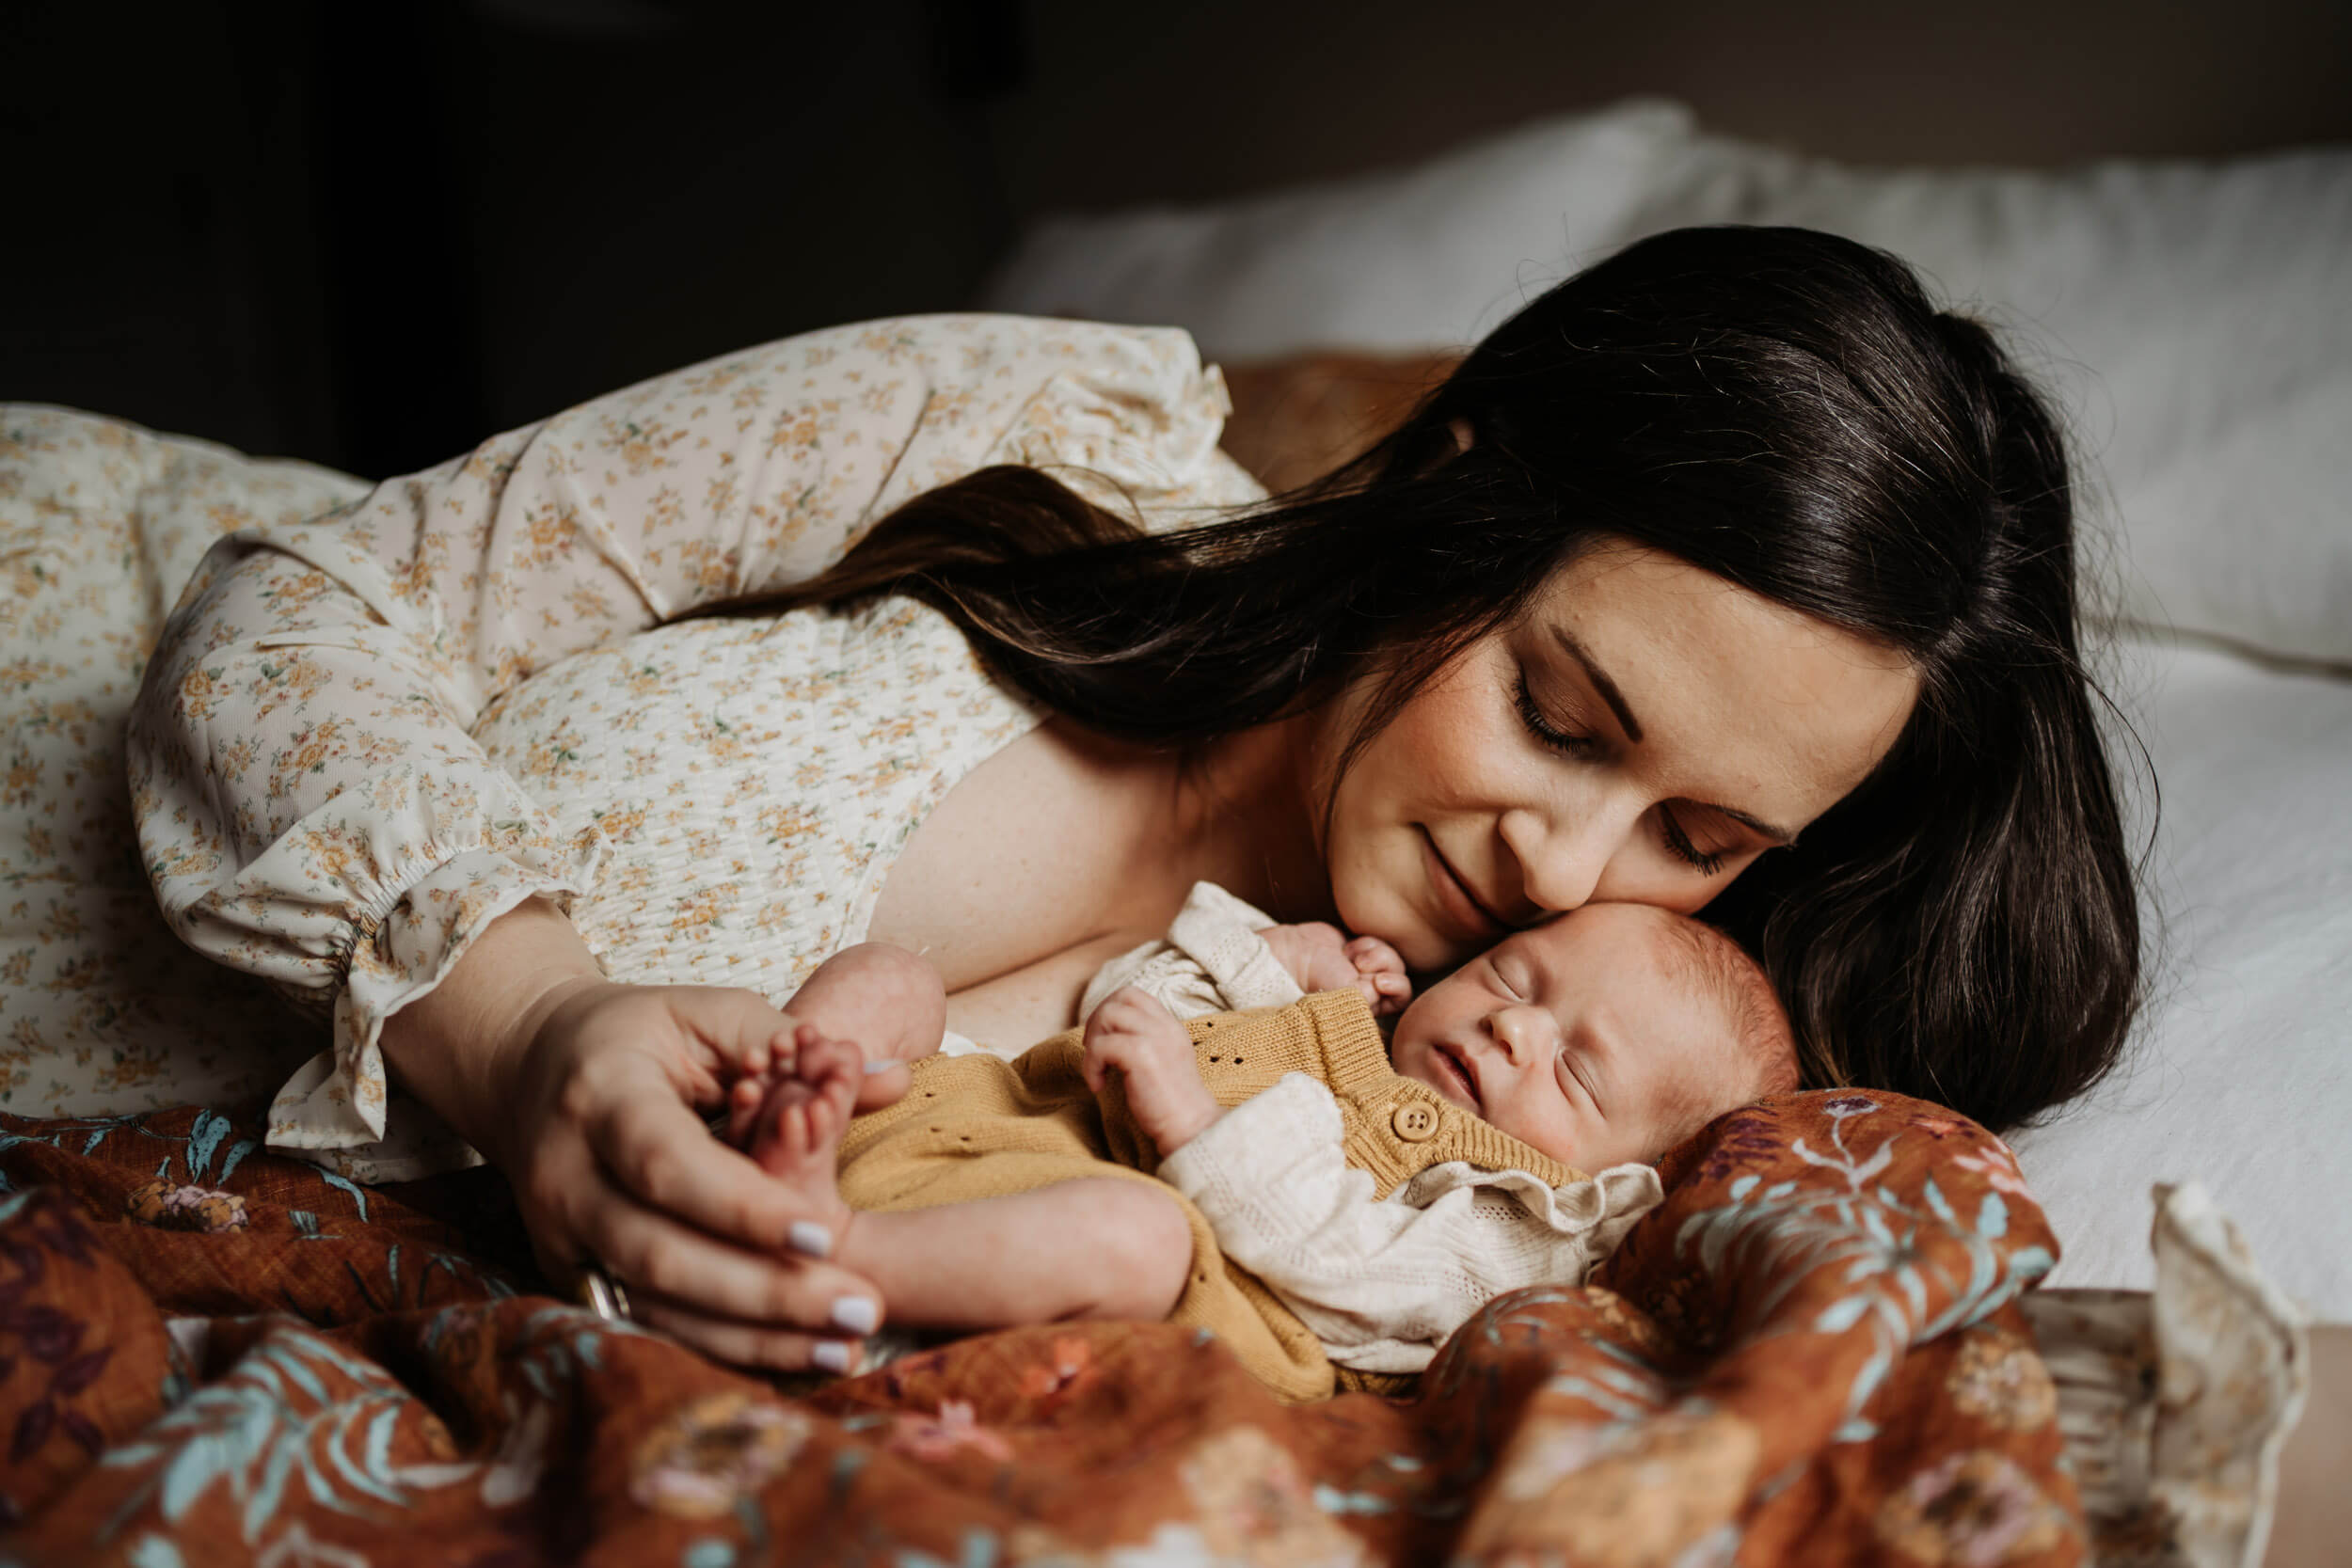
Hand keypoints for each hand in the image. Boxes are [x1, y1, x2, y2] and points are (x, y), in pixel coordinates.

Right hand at [380, 901, 903, 1372]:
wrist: (522, 1066)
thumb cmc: (635, 1034)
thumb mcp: (704, 1014)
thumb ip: (794, 1045)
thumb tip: (892, 1080)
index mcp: (601, 1101)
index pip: (669, 1165)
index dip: (744, 1208)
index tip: (824, 1236)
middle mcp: (566, 1179)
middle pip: (660, 1256)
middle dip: (764, 1294)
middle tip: (861, 1309)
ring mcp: (560, 1237)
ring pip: (652, 1307)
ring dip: (751, 1340)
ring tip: (841, 1351)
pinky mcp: (569, 1273)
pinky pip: (645, 1324)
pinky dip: (718, 1349)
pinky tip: (790, 1359)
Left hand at [1081, 986, 1221, 1154]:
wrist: (1191, 1128)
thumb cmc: (1171, 1103)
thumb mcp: (1162, 1060)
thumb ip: (1143, 1041)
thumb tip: (1104, 1034)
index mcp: (1170, 1025)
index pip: (1133, 995)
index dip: (1110, 1010)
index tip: (1104, 1039)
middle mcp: (1165, 1026)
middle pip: (1119, 997)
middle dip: (1097, 1021)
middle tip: (1095, 1053)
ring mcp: (1155, 1038)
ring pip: (1108, 1015)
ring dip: (1093, 1041)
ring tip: (1097, 1069)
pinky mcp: (1141, 1055)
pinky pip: (1101, 1046)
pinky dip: (1091, 1066)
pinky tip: (1098, 1086)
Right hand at [1260, 922, 1412, 1016]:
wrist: (1291, 956)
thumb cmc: (1313, 986)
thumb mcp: (1345, 1003)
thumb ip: (1373, 1006)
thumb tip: (1390, 1010)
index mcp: (1366, 1014)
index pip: (1399, 1005)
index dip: (1396, 992)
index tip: (1379, 983)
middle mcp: (1369, 996)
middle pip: (1401, 981)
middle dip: (1385, 970)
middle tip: (1361, 966)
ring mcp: (1366, 973)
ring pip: (1394, 962)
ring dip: (1376, 955)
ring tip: (1352, 956)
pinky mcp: (1361, 953)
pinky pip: (1381, 945)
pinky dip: (1368, 944)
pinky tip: (1349, 949)